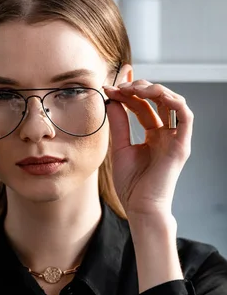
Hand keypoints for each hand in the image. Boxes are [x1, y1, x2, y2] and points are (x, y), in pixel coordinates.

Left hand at [103, 80, 193, 218]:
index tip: (109, 87)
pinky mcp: (182, 145)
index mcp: (154, 135)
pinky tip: (155, 94)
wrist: (140, 208)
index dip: (128, 94)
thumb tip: (111, 99)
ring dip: (155, 90)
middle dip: (139, 88)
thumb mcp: (120, 148)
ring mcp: (176, 139)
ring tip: (134, 88)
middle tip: (119, 86)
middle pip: (158, 100)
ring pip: (173, 102)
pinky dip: (173, 101)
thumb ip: (119, 124)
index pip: (143, 106)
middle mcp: (167, 134)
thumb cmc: (131, 186)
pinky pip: (186, 117)